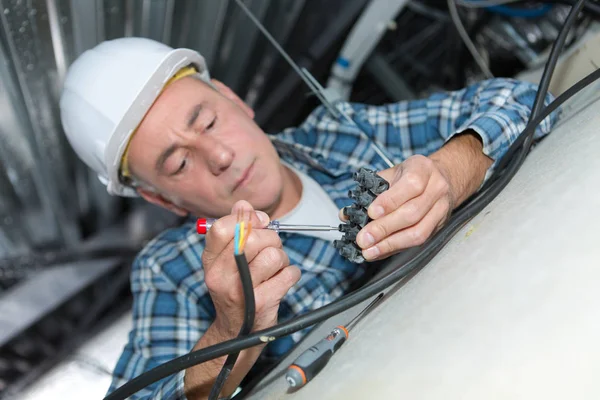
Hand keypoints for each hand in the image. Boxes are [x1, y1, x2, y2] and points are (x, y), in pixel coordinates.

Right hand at [202, 200, 300, 335]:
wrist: (237, 332)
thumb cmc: (235, 289)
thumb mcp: (226, 261)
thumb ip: (235, 230)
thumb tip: (243, 205)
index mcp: (211, 261)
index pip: (223, 228)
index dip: (247, 219)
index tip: (260, 222)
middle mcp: (221, 276)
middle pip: (254, 238)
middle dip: (271, 239)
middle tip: (270, 250)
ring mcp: (241, 290)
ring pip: (274, 255)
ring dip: (282, 259)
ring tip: (275, 269)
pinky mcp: (262, 303)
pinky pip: (289, 274)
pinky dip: (291, 274)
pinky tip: (281, 281)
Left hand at [349, 155, 454, 260]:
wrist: (443, 177)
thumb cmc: (411, 175)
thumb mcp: (392, 173)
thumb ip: (369, 190)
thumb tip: (346, 214)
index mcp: (423, 169)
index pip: (410, 185)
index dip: (390, 201)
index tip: (371, 212)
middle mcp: (436, 189)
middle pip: (412, 213)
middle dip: (384, 228)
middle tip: (363, 238)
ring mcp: (440, 209)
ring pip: (418, 232)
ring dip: (390, 244)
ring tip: (369, 251)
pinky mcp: (438, 227)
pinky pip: (418, 242)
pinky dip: (395, 248)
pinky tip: (379, 252)